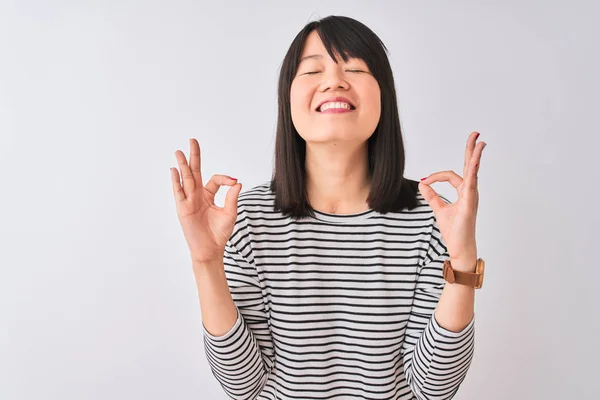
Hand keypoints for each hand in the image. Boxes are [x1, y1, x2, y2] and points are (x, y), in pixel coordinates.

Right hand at [171, 138, 241, 264]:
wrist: (210, 250)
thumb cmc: (219, 233)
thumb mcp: (230, 213)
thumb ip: (231, 197)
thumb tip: (237, 182)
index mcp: (209, 195)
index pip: (215, 179)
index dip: (225, 179)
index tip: (234, 182)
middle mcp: (198, 195)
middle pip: (195, 172)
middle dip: (194, 156)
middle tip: (192, 140)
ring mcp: (189, 201)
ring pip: (186, 179)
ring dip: (183, 165)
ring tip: (179, 151)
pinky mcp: (183, 209)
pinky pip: (179, 192)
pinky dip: (176, 181)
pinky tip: (174, 170)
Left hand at [418, 131, 486, 271]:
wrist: (459, 247)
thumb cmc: (454, 231)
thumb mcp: (438, 209)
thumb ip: (431, 196)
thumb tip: (422, 183)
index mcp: (463, 192)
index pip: (449, 176)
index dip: (435, 176)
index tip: (424, 181)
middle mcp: (470, 192)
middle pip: (470, 166)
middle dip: (472, 150)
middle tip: (476, 134)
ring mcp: (472, 196)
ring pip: (473, 172)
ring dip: (475, 156)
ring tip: (480, 142)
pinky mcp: (470, 202)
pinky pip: (471, 183)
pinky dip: (472, 171)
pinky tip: (475, 160)